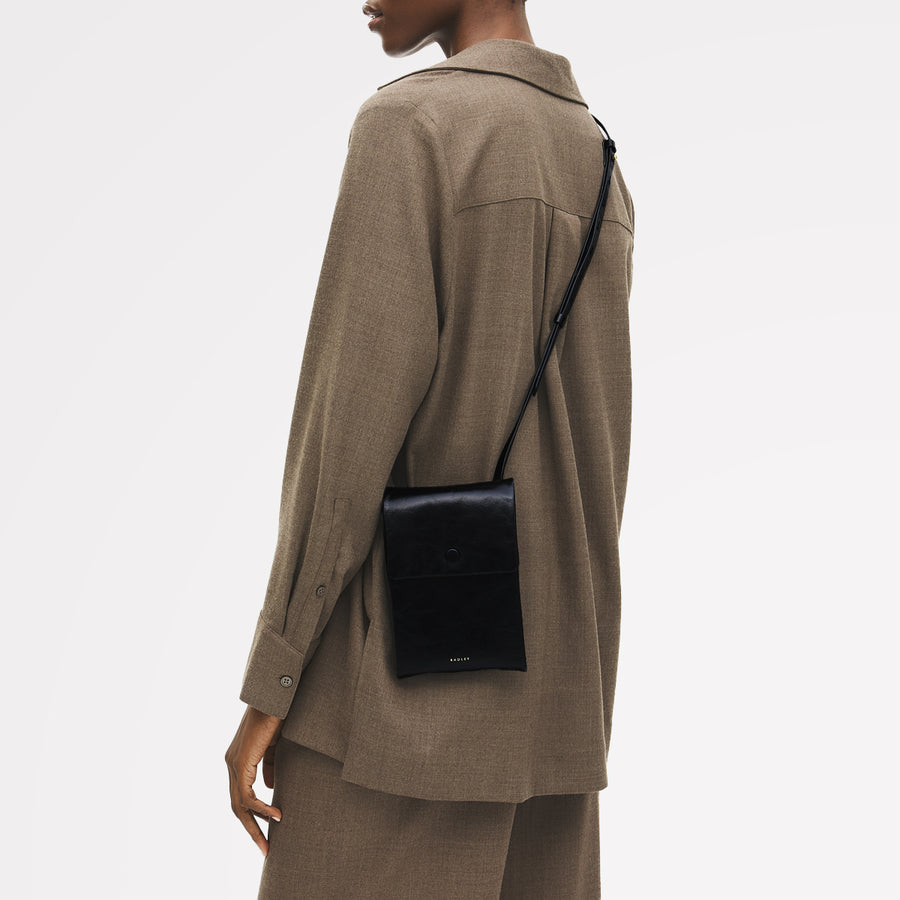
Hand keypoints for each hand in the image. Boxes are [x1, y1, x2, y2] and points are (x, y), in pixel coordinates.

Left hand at [225, 704, 285, 856]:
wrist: (273, 696)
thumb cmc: (277, 715)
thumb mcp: (275, 746)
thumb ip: (270, 766)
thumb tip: (270, 787)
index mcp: (238, 760)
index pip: (242, 796)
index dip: (254, 815)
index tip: (268, 831)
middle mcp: (231, 763)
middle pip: (237, 806)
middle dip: (251, 829)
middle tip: (265, 849)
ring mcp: (233, 764)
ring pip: (240, 805)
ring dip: (255, 826)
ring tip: (269, 842)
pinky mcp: (240, 763)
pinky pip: (248, 795)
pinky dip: (262, 808)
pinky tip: (276, 815)